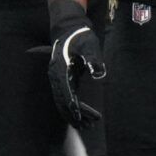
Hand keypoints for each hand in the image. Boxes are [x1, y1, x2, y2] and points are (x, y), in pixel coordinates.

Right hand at [46, 0, 105, 123]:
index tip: (79, 115)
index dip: (72, 104)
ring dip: (74, 114)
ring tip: (87, 126)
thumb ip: (94, 59)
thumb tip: (99, 74)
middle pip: (63, 101)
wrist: (70, 28)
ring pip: (63, 102)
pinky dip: (74, 107)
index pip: (65, 91)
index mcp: (60, 68)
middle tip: (88, 126)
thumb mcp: (89, 45)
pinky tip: (83, 116)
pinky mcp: (64, 79)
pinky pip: (67, 97)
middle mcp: (56, 76)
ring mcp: (58, 79)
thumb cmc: (80, 36)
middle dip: (74, 115)